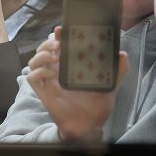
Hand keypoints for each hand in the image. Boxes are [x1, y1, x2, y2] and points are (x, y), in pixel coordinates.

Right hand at [26, 27, 129, 142]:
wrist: (90, 126)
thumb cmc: (97, 105)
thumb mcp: (110, 85)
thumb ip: (118, 71)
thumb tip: (123, 55)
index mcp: (70, 67)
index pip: (59, 46)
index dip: (58, 36)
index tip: (61, 29)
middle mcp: (57, 71)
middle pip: (43, 50)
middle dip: (48, 43)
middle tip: (59, 44)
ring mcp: (49, 82)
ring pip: (34, 61)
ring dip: (41, 55)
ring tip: (54, 57)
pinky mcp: (44, 93)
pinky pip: (32, 77)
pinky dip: (39, 71)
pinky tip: (52, 73)